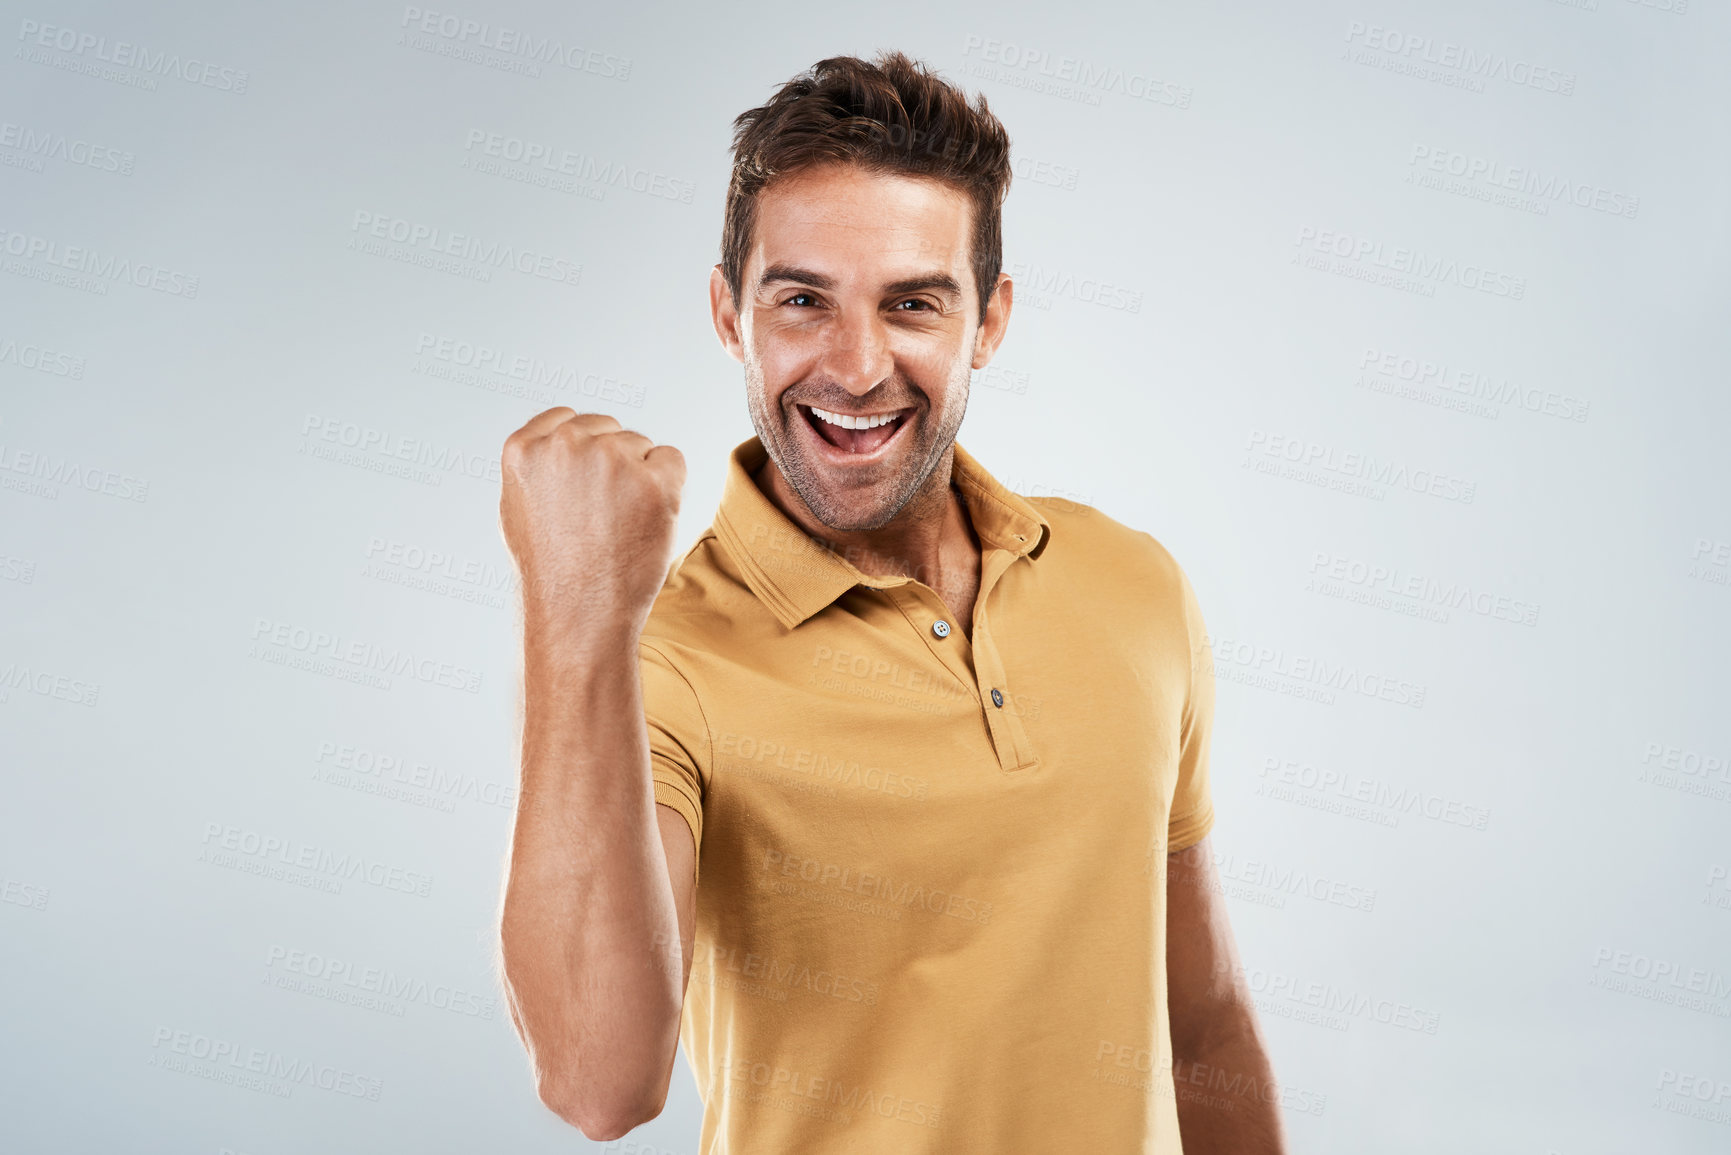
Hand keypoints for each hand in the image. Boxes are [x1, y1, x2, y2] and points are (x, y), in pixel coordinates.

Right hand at [499, 408, 686, 639]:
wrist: (580, 614)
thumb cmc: (551, 572)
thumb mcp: (516, 509)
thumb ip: (536, 466)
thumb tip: (557, 441)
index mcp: (524, 449)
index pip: (567, 418)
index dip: (582, 453)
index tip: (582, 487)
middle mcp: (565, 445)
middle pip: (609, 429)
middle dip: (612, 463)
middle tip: (602, 515)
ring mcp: (611, 459)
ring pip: (641, 446)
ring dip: (640, 478)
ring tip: (619, 525)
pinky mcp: (653, 480)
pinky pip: (672, 461)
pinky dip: (668, 488)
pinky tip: (646, 521)